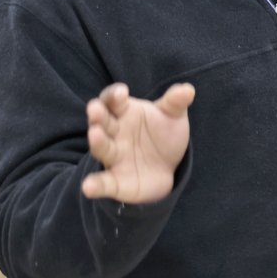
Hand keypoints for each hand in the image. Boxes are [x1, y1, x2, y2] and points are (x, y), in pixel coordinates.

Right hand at [81, 82, 194, 204]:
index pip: (113, 101)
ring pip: (102, 148)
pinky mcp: (115, 181)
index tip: (122, 93)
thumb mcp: (173, 116)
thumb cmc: (164, 135)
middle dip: (98, 115)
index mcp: (125, 113)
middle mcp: (114, 133)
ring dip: (97, 141)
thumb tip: (188, 90)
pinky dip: (95, 185)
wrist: (168, 168)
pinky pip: (103, 182)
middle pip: (102, 122)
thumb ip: (176, 102)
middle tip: (95, 108)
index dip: (114, 95)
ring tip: (95, 134)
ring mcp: (114, 157)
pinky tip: (88, 187)